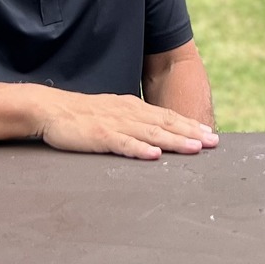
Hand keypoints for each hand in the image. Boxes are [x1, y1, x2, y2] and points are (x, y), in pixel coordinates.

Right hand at [34, 88, 218, 159]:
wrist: (50, 109)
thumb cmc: (81, 115)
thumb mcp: (112, 114)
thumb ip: (133, 123)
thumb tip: (154, 136)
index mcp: (132, 108)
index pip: (167, 116)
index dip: (189, 125)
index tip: (209, 134)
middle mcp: (129, 113)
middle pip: (166, 123)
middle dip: (191, 133)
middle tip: (213, 142)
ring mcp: (115, 124)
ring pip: (150, 133)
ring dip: (174, 141)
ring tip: (194, 148)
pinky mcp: (100, 135)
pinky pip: (123, 143)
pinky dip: (140, 149)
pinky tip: (154, 155)